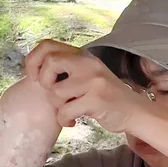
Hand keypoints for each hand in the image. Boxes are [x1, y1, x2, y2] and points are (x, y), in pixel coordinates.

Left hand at [24, 40, 144, 132]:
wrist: (134, 111)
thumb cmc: (106, 96)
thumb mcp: (88, 75)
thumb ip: (68, 69)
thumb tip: (36, 72)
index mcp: (83, 55)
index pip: (47, 45)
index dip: (33, 60)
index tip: (33, 76)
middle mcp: (88, 64)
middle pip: (50, 62)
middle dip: (44, 81)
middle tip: (53, 93)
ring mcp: (93, 81)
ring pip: (56, 92)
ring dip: (58, 106)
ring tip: (68, 110)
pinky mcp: (96, 99)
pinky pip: (65, 111)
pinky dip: (65, 119)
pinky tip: (73, 121)